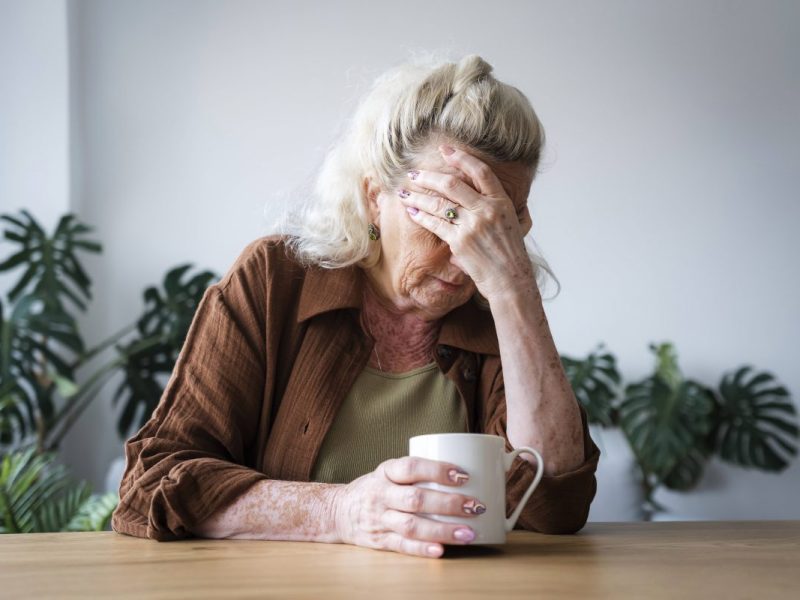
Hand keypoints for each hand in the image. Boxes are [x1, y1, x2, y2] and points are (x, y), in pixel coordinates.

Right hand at [332, 456, 486, 557]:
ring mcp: (379, 519)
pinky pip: (402, 546)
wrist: (339, 511)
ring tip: (469, 533)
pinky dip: (422, 549)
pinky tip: (441, 550)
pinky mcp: (379, 540)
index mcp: (386, 472)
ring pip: (411, 525)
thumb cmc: (376, 488)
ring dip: (442, 530)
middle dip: (449, 503)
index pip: (411, 467)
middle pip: (416, 499)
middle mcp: (381, 494)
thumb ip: (418, 472)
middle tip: (476, 506)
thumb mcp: (389, 471)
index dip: (437, 470)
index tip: (463, 474)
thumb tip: (466, 472)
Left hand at [399, 145, 535, 300]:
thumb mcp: (511, 223)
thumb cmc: (509, 254)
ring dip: (418, 196)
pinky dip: (421, 216)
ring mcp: (473, 225)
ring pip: (439, 203)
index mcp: (501, 202)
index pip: (480, 171)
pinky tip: (412, 211)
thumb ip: (495, 207)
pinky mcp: (460, 241)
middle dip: (428, 177)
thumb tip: (477, 193)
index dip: (461, 158)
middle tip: (413, 173)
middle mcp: (487, 210)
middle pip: (452, 184)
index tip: (445, 150)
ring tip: (404, 192)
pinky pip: (435, 224)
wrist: (510, 279)